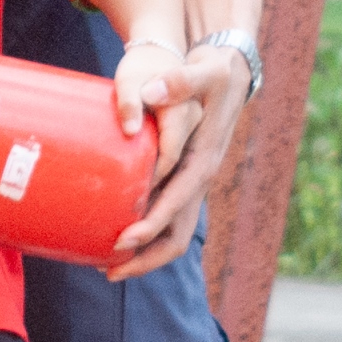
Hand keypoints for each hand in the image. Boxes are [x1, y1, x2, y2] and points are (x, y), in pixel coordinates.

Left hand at [106, 40, 251, 281]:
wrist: (232, 72)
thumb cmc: (217, 73)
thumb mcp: (204, 71)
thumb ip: (180, 80)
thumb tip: (153, 91)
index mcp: (204, 160)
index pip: (178, 203)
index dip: (151, 225)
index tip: (123, 239)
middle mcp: (200, 179)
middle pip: (178, 235)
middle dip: (146, 258)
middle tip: (110, 270)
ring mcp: (192, 183)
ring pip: (173, 233)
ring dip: (144, 254)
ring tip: (109, 267)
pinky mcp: (182, 179)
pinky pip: (167, 218)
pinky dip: (146, 234)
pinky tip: (119, 235)